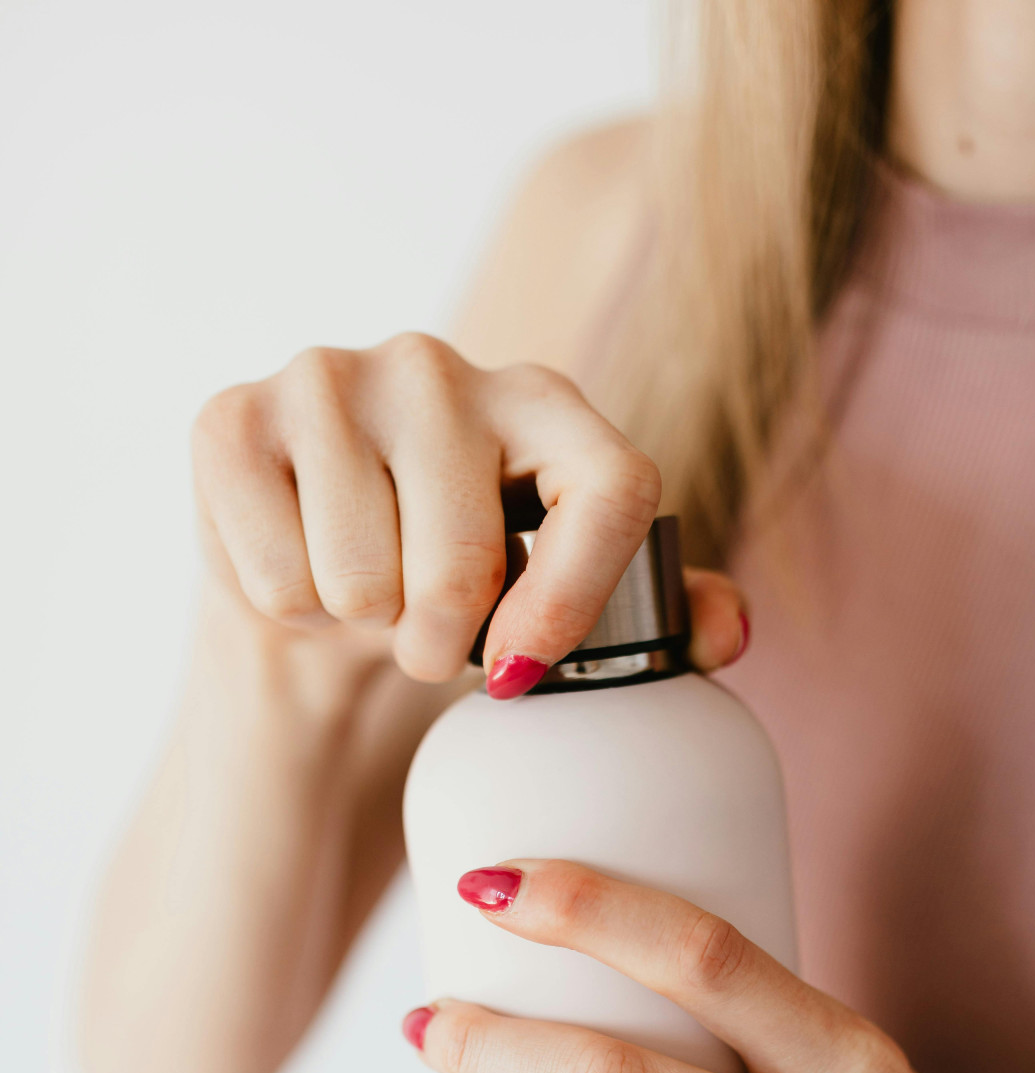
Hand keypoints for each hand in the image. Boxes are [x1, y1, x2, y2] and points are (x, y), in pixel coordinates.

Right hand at [191, 335, 745, 692]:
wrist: (314, 596)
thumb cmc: (454, 600)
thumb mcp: (565, 607)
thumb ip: (661, 616)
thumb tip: (728, 633)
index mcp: (546, 402)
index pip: (607, 487)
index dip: (573, 599)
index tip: (519, 671)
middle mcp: (438, 365)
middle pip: (462, 560)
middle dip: (439, 643)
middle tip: (424, 639)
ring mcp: (329, 377)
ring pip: (362, 578)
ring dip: (361, 624)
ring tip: (361, 593)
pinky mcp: (232, 418)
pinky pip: (280, 576)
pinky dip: (289, 609)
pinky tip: (299, 568)